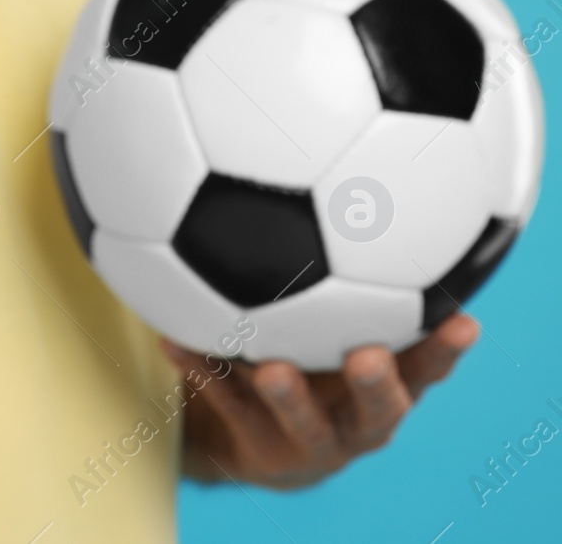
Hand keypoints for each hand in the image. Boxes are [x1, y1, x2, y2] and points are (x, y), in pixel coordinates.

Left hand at [168, 313, 479, 489]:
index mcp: (387, 387)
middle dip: (379, 386)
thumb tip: (356, 191)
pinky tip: (174, 341)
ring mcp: (309, 439)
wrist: (261, 440)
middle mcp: (357, 420)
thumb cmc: (311, 363)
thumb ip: (356, 282)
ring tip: (272, 370)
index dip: (446, 350)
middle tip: (368, 358)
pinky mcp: (257, 447)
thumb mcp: (339, 332)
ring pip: (303, 421)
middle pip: (380, 410)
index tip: (463, 323)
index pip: (426, 367)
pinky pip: (225, 404)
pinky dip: (201, 370)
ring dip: (288, 396)